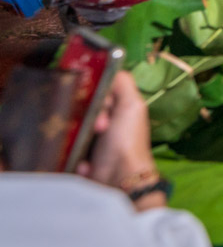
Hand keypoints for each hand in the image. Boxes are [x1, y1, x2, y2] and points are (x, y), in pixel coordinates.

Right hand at [77, 71, 164, 210]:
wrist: (120, 179)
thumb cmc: (128, 141)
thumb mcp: (131, 104)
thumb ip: (123, 82)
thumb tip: (111, 67)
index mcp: (120, 108)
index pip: (97, 89)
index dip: (96, 93)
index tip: (101, 103)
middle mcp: (106, 122)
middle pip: (83, 106)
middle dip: (89, 115)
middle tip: (100, 126)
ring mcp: (92, 140)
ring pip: (72, 125)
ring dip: (81, 134)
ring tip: (93, 142)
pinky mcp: (79, 157)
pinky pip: (67, 147)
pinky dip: (75, 152)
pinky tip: (87, 161)